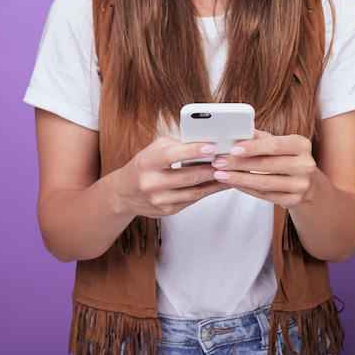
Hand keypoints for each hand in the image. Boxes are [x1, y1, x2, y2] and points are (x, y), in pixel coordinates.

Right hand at [112, 137, 228, 217]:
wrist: (124, 194)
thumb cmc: (142, 166)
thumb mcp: (152, 150)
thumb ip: (175, 145)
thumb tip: (202, 144)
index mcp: (146, 163)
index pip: (172, 155)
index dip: (193, 151)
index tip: (211, 146)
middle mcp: (151, 183)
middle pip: (189, 176)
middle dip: (212, 168)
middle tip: (229, 160)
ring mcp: (160, 200)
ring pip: (195, 191)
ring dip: (215, 182)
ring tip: (231, 172)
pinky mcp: (168, 211)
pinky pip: (193, 200)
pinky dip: (209, 191)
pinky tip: (220, 183)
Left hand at [210, 130, 317, 207]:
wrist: (305, 181)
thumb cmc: (286, 156)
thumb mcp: (277, 143)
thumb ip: (259, 137)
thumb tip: (237, 132)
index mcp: (302, 145)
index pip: (274, 146)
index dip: (252, 148)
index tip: (232, 149)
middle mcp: (305, 165)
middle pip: (267, 165)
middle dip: (239, 163)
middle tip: (219, 162)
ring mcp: (300, 185)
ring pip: (264, 183)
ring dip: (239, 178)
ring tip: (221, 174)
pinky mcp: (294, 201)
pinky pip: (264, 195)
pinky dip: (246, 189)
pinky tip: (233, 183)